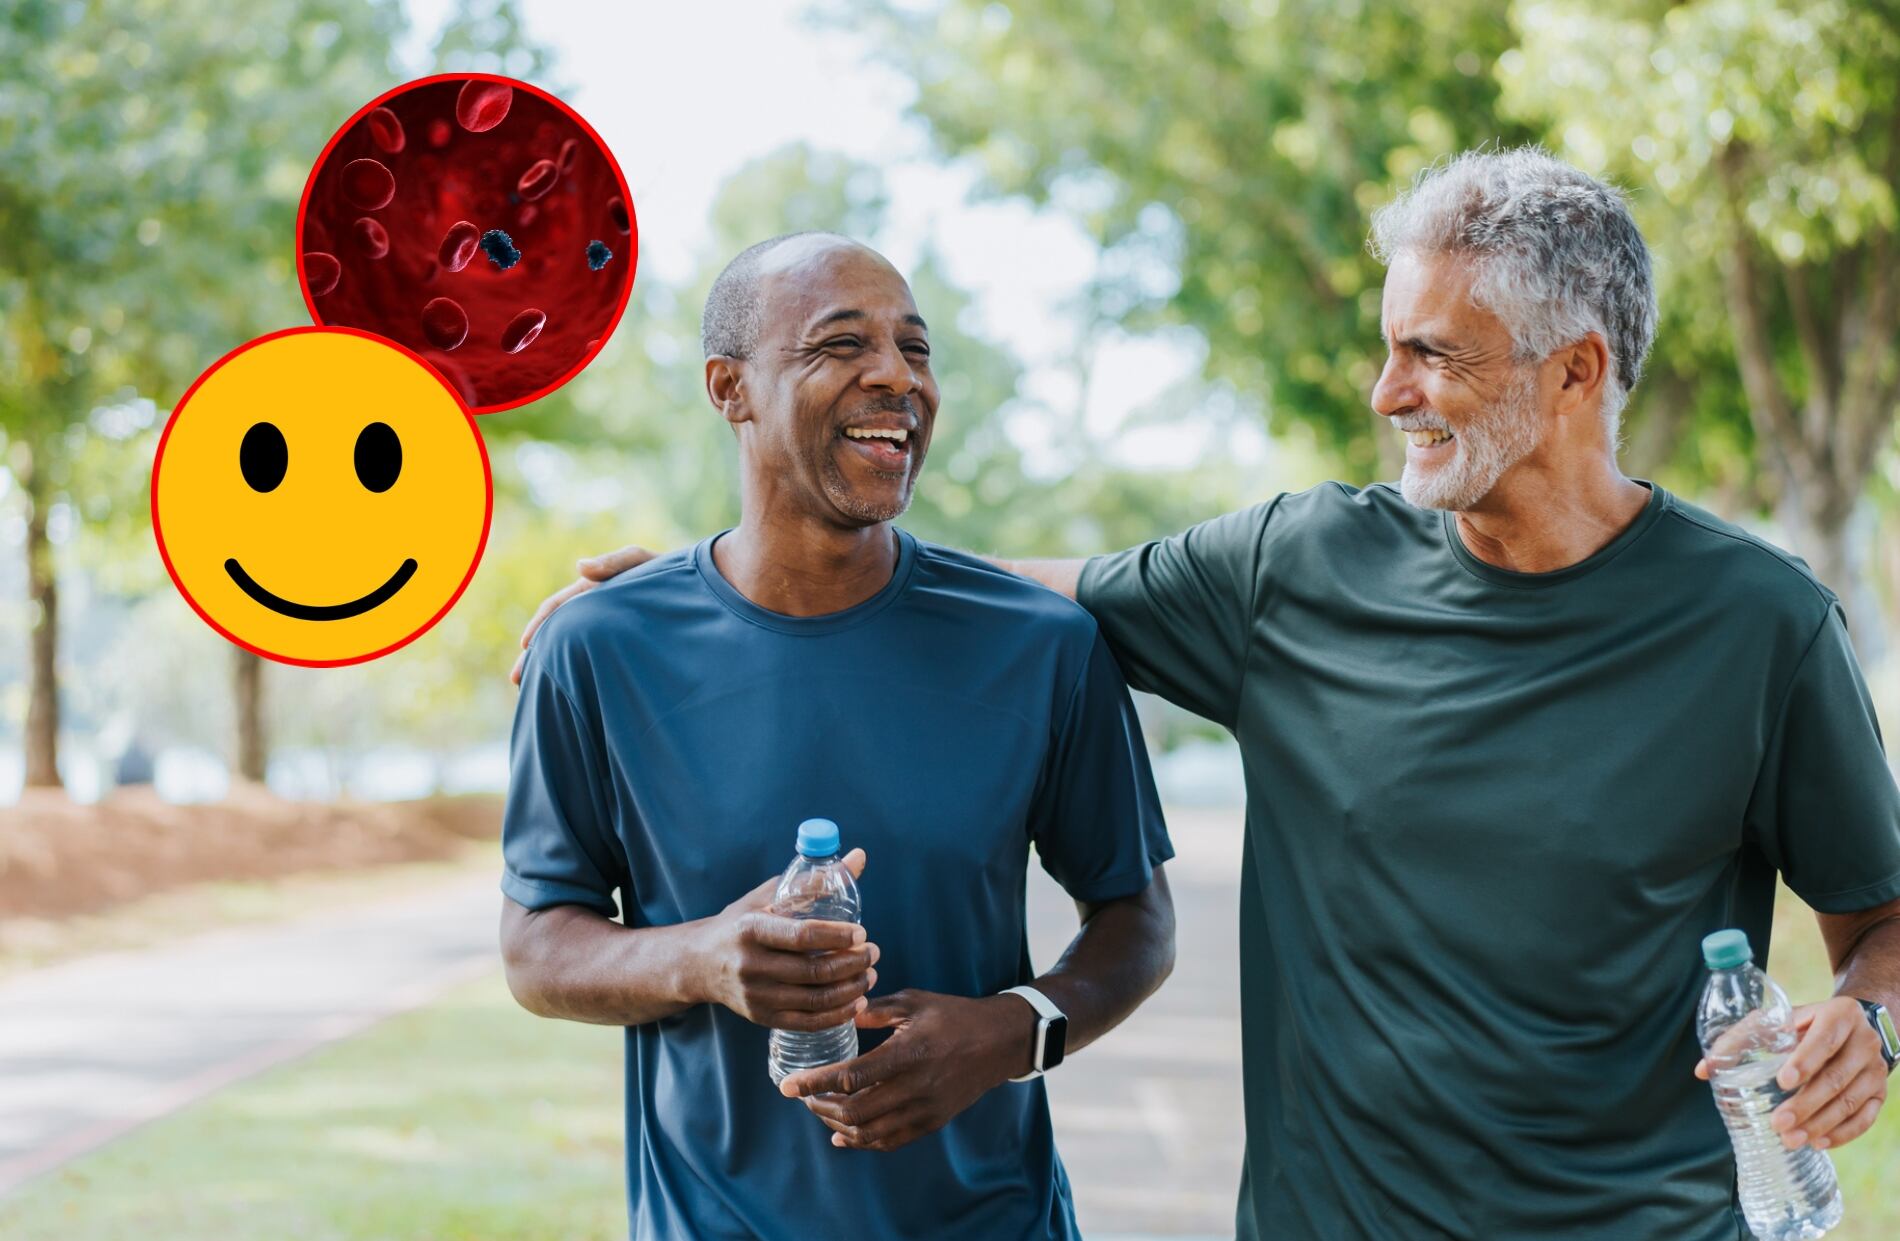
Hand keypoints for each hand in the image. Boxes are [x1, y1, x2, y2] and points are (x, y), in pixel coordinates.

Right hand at [509, 545, 659, 684]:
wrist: (697, 591)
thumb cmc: (670, 573)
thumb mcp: (643, 562)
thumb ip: (614, 562)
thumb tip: (579, 567)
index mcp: (590, 592)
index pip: (556, 608)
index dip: (539, 626)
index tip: (525, 646)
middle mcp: (592, 612)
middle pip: (555, 635)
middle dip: (535, 657)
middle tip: (517, 680)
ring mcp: (604, 631)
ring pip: (570, 651)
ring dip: (552, 668)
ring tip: (536, 693)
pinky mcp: (620, 648)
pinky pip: (592, 662)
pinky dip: (577, 674)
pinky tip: (571, 695)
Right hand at [693, 848, 878, 1031]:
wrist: (700, 962)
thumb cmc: (741, 922)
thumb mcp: (769, 894)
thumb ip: (814, 880)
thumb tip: (859, 856)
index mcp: (751, 929)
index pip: (801, 935)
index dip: (837, 936)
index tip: (862, 933)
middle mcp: (751, 965)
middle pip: (813, 971)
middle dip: (852, 963)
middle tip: (874, 953)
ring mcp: (756, 996)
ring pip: (815, 999)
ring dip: (851, 989)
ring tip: (869, 975)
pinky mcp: (762, 1017)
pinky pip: (807, 1022)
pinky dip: (837, 1014)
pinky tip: (857, 1002)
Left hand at [778, 989, 1037, 1151]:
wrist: (998, 1042)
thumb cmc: (953, 1015)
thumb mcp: (915, 1002)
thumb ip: (875, 1011)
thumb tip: (840, 1013)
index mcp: (908, 1053)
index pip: (851, 1077)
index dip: (814, 1084)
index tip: (786, 1086)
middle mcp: (915, 1087)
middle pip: (854, 1111)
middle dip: (820, 1107)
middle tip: (802, 1096)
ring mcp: (925, 1109)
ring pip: (869, 1132)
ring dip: (837, 1125)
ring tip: (819, 1110)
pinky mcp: (932, 1122)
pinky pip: (890, 1141)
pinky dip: (862, 1141)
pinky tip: (843, 1134)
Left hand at [1694, 996, 1887, 1150]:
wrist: (1851, 1026)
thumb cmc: (1802, 1023)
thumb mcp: (1776, 1020)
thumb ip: (1740, 1039)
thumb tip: (1704, 1070)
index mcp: (1839, 1014)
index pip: (1824, 1040)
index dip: (1805, 1061)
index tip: (1782, 1082)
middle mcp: (1864, 1041)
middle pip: (1837, 1077)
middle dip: (1806, 1104)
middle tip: (1778, 1123)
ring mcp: (1875, 1068)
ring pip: (1851, 1101)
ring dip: (1821, 1124)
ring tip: (1791, 1138)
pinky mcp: (1880, 1092)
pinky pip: (1866, 1117)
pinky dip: (1844, 1133)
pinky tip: (1819, 1142)